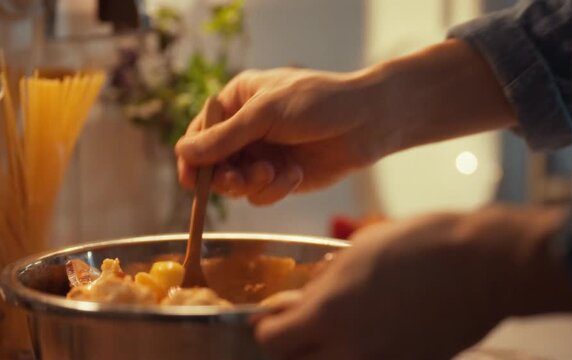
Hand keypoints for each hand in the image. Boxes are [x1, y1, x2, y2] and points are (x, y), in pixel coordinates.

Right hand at [175, 40, 517, 204]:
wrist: (368, 122)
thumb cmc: (319, 103)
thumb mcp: (267, 113)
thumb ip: (225, 137)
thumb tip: (183, 153)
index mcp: (236, 103)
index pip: (199, 134)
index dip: (192, 158)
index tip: (192, 178)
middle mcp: (246, 131)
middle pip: (213, 165)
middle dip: (224, 175)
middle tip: (238, 177)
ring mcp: (263, 155)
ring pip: (236, 185)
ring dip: (251, 182)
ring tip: (273, 171)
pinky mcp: (281, 178)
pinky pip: (261, 195)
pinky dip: (274, 188)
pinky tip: (295, 174)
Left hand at [255, 205, 571, 359]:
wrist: (482, 265)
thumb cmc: (422, 246)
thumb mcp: (358, 252)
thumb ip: (322, 285)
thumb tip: (300, 303)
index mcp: (330, 315)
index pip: (273, 340)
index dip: (269, 325)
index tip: (276, 314)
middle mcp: (350, 351)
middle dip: (291, 345)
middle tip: (301, 323)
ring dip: (323, 354)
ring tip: (338, 328)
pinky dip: (359, 355)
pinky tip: (372, 332)